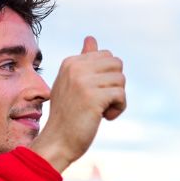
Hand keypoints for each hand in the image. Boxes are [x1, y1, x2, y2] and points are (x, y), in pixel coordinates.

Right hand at [31, 36, 126, 172]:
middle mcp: (76, 67)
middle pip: (117, 64)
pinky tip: (104, 117)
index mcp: (71, 62)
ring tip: (100, 110)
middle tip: (101, 101)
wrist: (58, 141)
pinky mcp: (93, 97)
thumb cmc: (68, 115)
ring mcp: (83, 81)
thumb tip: (91, 38)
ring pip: (121, 80)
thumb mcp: (73, 83)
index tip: (93, 92)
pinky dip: (118, 109)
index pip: (107, 55)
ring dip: (117, 99)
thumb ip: (84, 61)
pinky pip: (121, 95)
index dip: (107, 77)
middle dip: (115, 84)